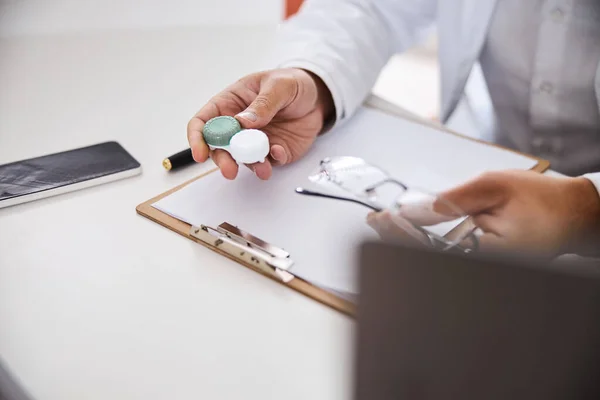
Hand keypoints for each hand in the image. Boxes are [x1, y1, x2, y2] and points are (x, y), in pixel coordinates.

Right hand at [187, 68, 333, 179]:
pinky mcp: (272, 153)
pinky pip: (267, 163)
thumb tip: (243, 122)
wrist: (318, 98)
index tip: (200, 154)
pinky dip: (271, 163)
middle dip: (222, 161)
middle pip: (219, 147)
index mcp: (230, 103)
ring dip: (249, 166)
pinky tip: (280, 152)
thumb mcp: (279, 86)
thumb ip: (263, 103)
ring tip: (263, 168)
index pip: (203, 121)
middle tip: (230, 171)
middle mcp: (238, 126)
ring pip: (242, 159)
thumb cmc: (292, 84)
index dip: (197, 138)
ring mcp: (254, 141)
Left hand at [368, 170, 599, 256]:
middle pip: (430, 257)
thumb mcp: (493, 188)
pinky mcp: (485, 262)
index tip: (383, 219)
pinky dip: (426, 240)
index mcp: (488, 254)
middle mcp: (485, 267)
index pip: (432, 249)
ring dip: (409, 240)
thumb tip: (416, 210)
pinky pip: (450, 254)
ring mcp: (486, 268)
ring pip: (437, 257)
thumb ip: (452, 200)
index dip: (402, 235)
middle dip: (398, 239)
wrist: (574, 213)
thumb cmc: (542, 200)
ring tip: (385, 224)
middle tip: (375, 221)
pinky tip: (411, 230)